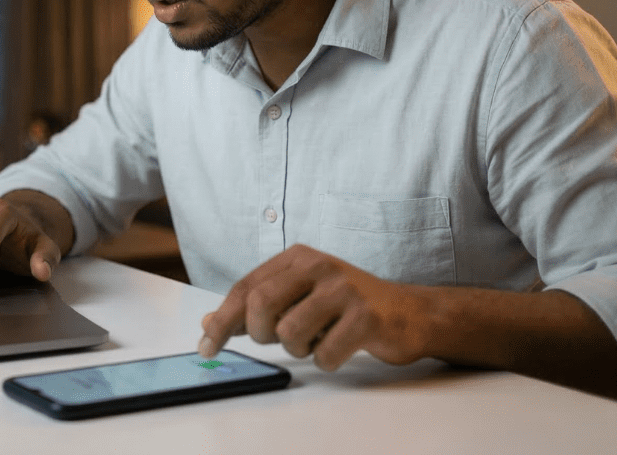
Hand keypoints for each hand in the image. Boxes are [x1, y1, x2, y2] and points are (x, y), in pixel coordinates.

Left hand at [198, 244, 431, 370]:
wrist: (409, 313)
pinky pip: (324, 354)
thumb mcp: (299, 296)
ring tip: (316, 339)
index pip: (245, 288)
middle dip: (259, 333)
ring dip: (297, 349)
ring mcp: (344, 289)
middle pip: (261, 305)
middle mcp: (319, 265)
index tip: (207, 346)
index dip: (221, 320)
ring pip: (289, 334)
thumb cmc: (346, 306)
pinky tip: (340, 346)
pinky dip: (326, 360)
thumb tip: (208, 322)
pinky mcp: (366, 317)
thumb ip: (256, 307)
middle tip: (274, 341)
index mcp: (297, 257)